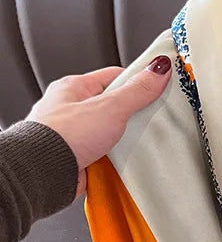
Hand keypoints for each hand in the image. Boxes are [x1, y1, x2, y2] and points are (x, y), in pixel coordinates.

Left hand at [26, 56, 171, 196]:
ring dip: (124, 140)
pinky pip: (105, 154)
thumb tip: (158, 69)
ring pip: (110, 132)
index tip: (157, 86)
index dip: (137, 81)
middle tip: (148, 119)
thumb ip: (137, 90)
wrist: (44, 172)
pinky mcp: (79, 157)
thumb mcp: (110, 107)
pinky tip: (124, 160)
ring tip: (135, 142)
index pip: (113, 76)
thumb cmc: (62, 135)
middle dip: (132, 115)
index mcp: (74, 88)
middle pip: (113, 106)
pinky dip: (116, 158)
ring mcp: (75, 134)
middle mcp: (71, 110)